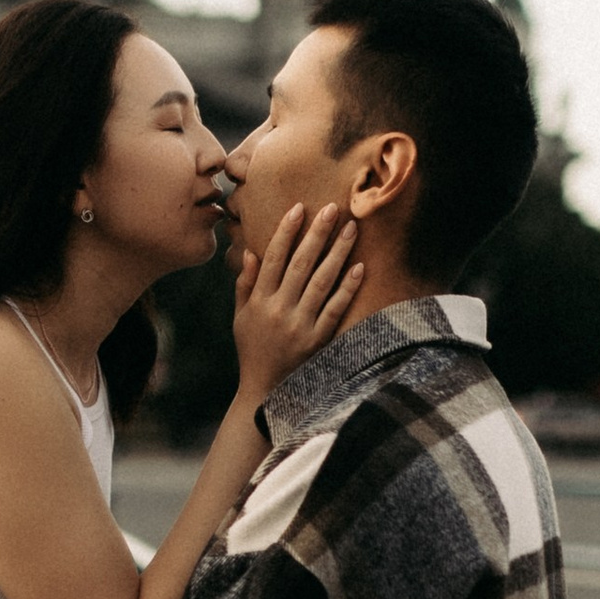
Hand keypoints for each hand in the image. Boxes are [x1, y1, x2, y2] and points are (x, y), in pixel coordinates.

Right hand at [229, 203, 364, 410]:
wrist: (264, 391)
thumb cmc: (252, 350)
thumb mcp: (241, 318)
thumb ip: (245, 285)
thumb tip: (251, 252)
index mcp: (259, 301)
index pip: (273, 258)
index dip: (286, 231)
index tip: (299, 208)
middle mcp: (279, 310)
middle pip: (300, 264)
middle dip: (317, 233)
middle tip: (333, 207)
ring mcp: (300, 326)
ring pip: (321, 281)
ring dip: (337, 253)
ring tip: (351, 229)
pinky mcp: (318, 340)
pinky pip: (335, 308)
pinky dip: (347, 287)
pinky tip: (359, 266)